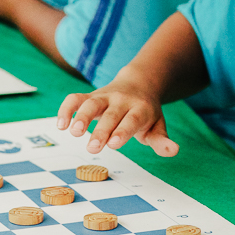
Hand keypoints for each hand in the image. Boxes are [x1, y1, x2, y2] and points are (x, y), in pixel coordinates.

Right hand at [56, 70, 177, 156]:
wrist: (139, 83)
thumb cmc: (146, 113)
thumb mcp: (157, 126)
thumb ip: (161, 140)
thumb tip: (173, 150)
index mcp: (140, 109)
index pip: (131, 120)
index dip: (122, 131)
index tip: (113, 144)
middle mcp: (121, 101)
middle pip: (110, 115)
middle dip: (100, 131)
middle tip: (92, 148)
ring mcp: (104, 97)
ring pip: (91, 103)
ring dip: (80, 116)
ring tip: (73, 132)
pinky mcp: (90, 96)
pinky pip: (75, 98)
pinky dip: (66, 109)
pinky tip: (60, 124)